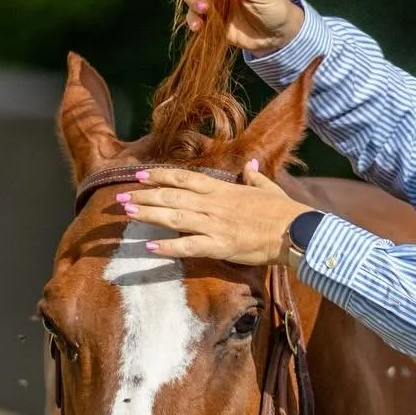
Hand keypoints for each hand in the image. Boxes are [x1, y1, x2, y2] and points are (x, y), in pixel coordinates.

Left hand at [119, 163, 296, 264]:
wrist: (295, 231)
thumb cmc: (284, 211)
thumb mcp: (268, 188)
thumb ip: (255, 177)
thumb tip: (252, 167)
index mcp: (223, 189)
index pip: (184, 178)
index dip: (159, 176)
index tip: (139, 176)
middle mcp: (213, 204)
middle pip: (171, 196)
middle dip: (144, 195)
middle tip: (120, 197)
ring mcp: (215, 225)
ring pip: (174, 217)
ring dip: (148, 214)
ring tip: (127, 212)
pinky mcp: (220, 246)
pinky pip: (188, 246)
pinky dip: (167, 247)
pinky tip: (149, 248)